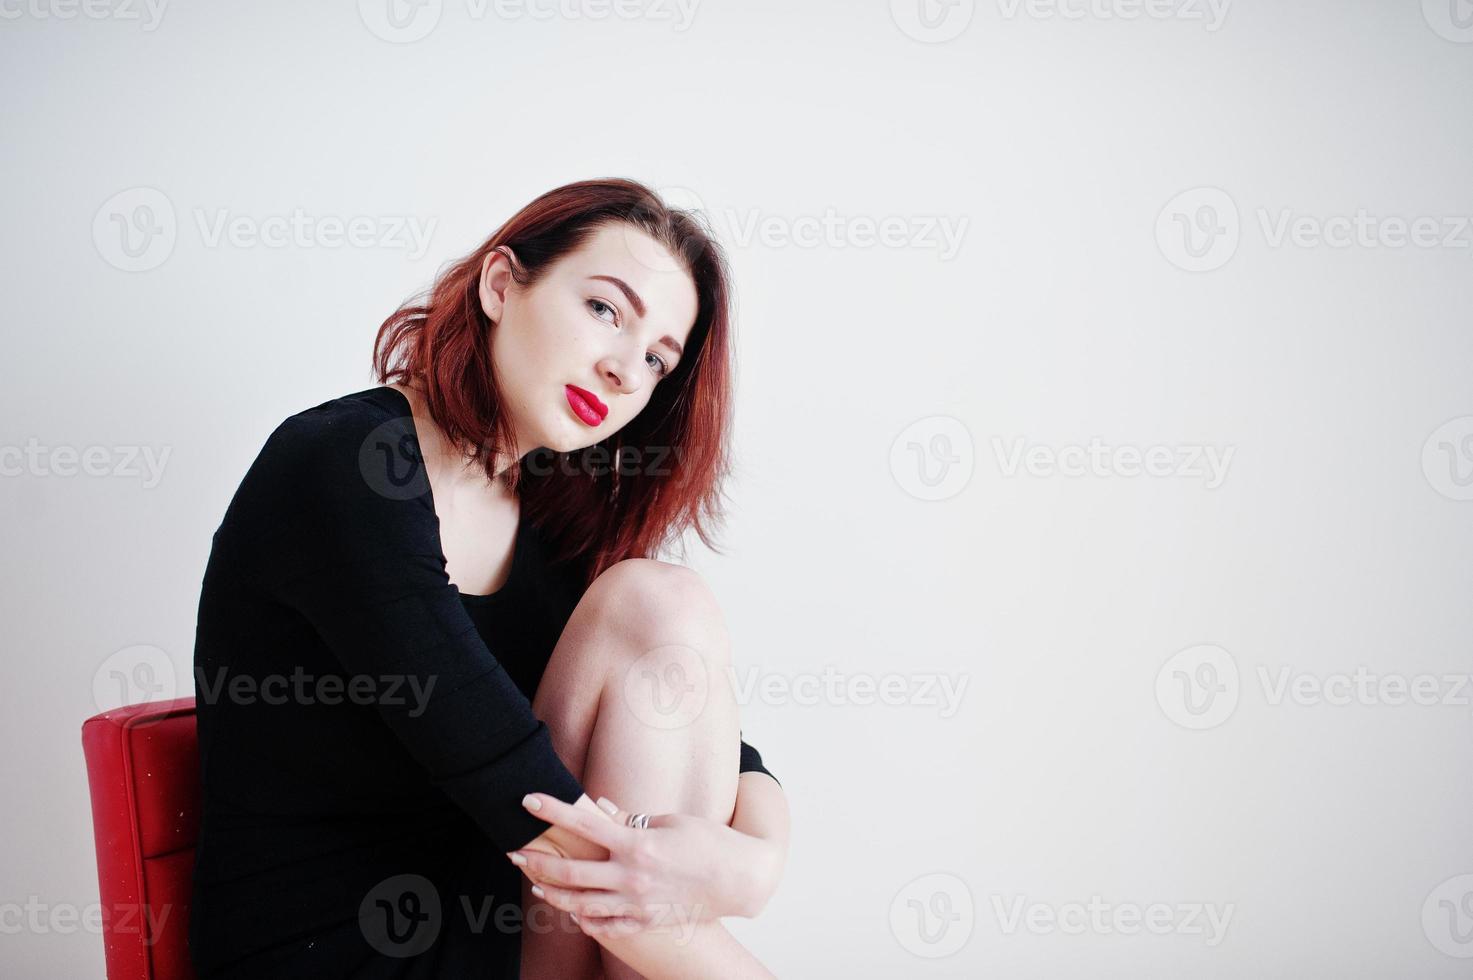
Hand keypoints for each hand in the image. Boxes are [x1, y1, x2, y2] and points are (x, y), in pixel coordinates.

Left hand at [507, 793, 775, 937]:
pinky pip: (604, 924)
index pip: (584, 823)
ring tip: (536, 885)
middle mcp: (632, 875)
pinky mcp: (645, 921)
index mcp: (638, 843)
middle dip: (537, 862)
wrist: (739, 879)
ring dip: (554, 893)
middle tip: (514, 853)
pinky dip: (584, 918)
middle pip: (571, 872)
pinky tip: (572, 911)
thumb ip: (632, 820)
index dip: (553, 810)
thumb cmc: (708, 843)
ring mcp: (637, 903)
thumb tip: (602, 811)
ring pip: (581, 903)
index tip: (528, 800)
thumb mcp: (671, 822)